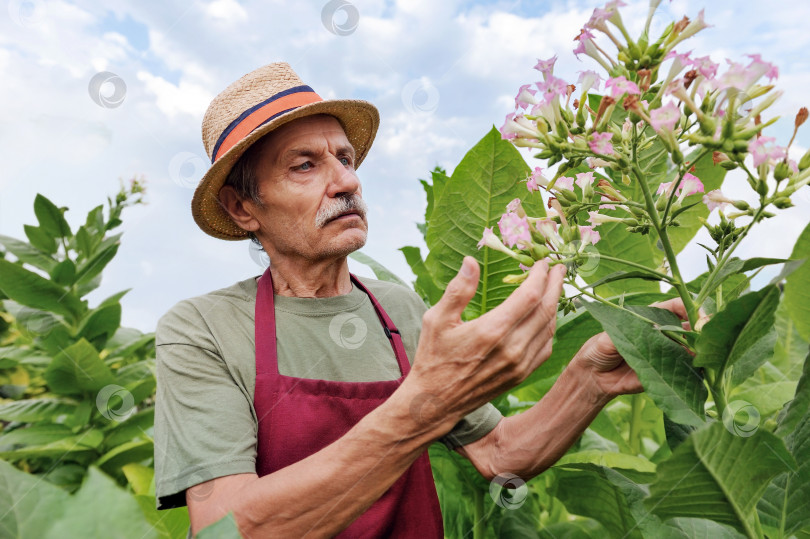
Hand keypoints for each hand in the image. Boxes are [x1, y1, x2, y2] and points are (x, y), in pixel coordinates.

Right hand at [404, 256, 564, 431]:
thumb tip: (471, 261)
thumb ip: (458, 290)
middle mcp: (511, 348)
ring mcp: (519, 364)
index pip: (529, 296)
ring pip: (549, 329)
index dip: (540, 276)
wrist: (436, 401)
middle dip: (555, 285)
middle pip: (546, 310)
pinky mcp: (521, 376)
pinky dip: (550, 328)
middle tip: (559, 268)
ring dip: (555, 305)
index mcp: (492, 330)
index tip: (542, 262)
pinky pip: (545, 348)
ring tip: (555, 288)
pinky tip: (546, 317)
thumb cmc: (433, 358)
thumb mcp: (436, 319)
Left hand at [570, 297, 701, 398]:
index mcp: (649, 318)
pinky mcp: (666, 373)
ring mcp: (666, 353)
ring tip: (703, 351)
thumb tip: (652, 330)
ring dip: (700, 348)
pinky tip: (698, 366)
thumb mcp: (611, 336)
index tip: (696, 316)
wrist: (593, 377)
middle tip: (706, 334)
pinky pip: (685, 369)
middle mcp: (662, 334)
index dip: (689, 309)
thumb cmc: (599, 349)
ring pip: (692, 348)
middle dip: (701, 328)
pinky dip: (695, 368)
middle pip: (690, 327)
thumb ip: (630, 332)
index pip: (676, 307)